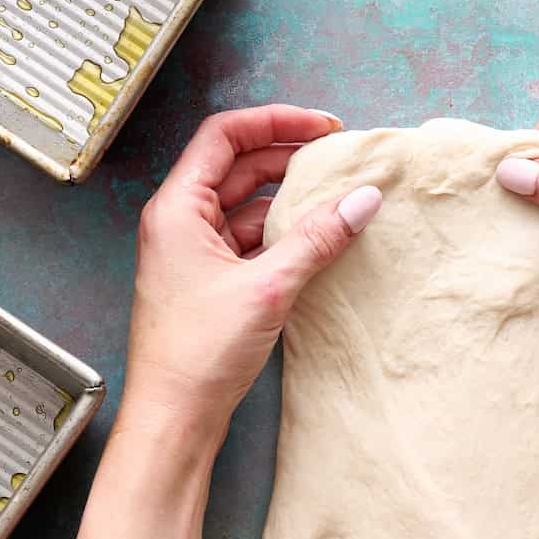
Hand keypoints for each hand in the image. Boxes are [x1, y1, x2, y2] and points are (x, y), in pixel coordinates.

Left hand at [120, 105, 381, 445]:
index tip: (323, 129)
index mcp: (177, 208)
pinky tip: (316, 241)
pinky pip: (250, 241)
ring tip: (335, 198)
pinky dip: (282, 235)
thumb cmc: (199, 352)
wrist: (175, 416)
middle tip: (338, 159)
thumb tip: (363, 199)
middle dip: (288, 157)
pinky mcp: (210, 282)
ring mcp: (194, 253)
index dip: (276, 122)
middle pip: (238, 166)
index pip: (225, 136)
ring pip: (246, 206)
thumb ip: (317, 239)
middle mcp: (180, 222)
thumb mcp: (267, 287)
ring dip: (288, 199)